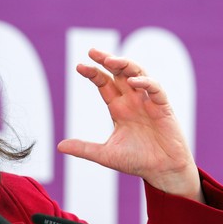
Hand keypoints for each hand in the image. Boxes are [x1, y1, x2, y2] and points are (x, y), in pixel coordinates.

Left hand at [58, 48, 203, 202]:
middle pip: (119, 73)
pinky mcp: (163, 108)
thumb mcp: (105, 155)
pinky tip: (133, 82)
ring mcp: (148, 102)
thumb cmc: (137, 161)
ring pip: (137, 74)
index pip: (104, 84)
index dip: (93, 74)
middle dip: (107, 60)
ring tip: (111, 60)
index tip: (79, 66)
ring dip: (126, 65)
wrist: (162, 171)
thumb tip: (59, 146)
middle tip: (92, 51)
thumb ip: (84, 148)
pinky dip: (145, 83)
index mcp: (118, 108)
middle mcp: (132, 101)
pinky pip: (155, 90)